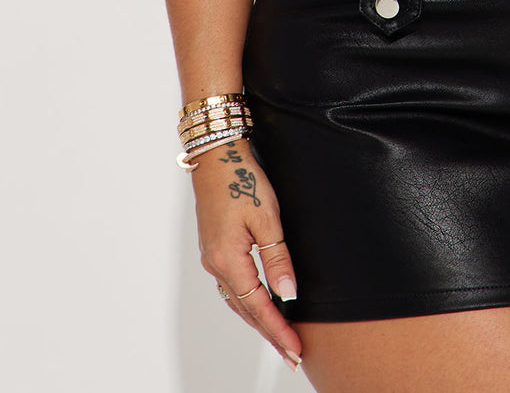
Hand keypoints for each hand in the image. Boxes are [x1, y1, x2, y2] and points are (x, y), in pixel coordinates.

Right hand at [192, 139, 302, 372]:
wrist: (216, 153)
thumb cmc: (241, 178)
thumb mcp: (267, 218)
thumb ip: (277, 258)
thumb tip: (288, 294)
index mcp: (228, 260)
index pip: (259, 307)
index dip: (279, 330)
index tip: (296, 350)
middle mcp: (216, 264)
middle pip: (246, 310)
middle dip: (270, 332)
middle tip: (293, 354)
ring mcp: (213, 256)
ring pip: (238, 300)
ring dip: (259, 319)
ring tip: (281, 336)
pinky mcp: (215, 247)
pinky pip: (233, 285)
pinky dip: (248, 301)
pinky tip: (260, 304)